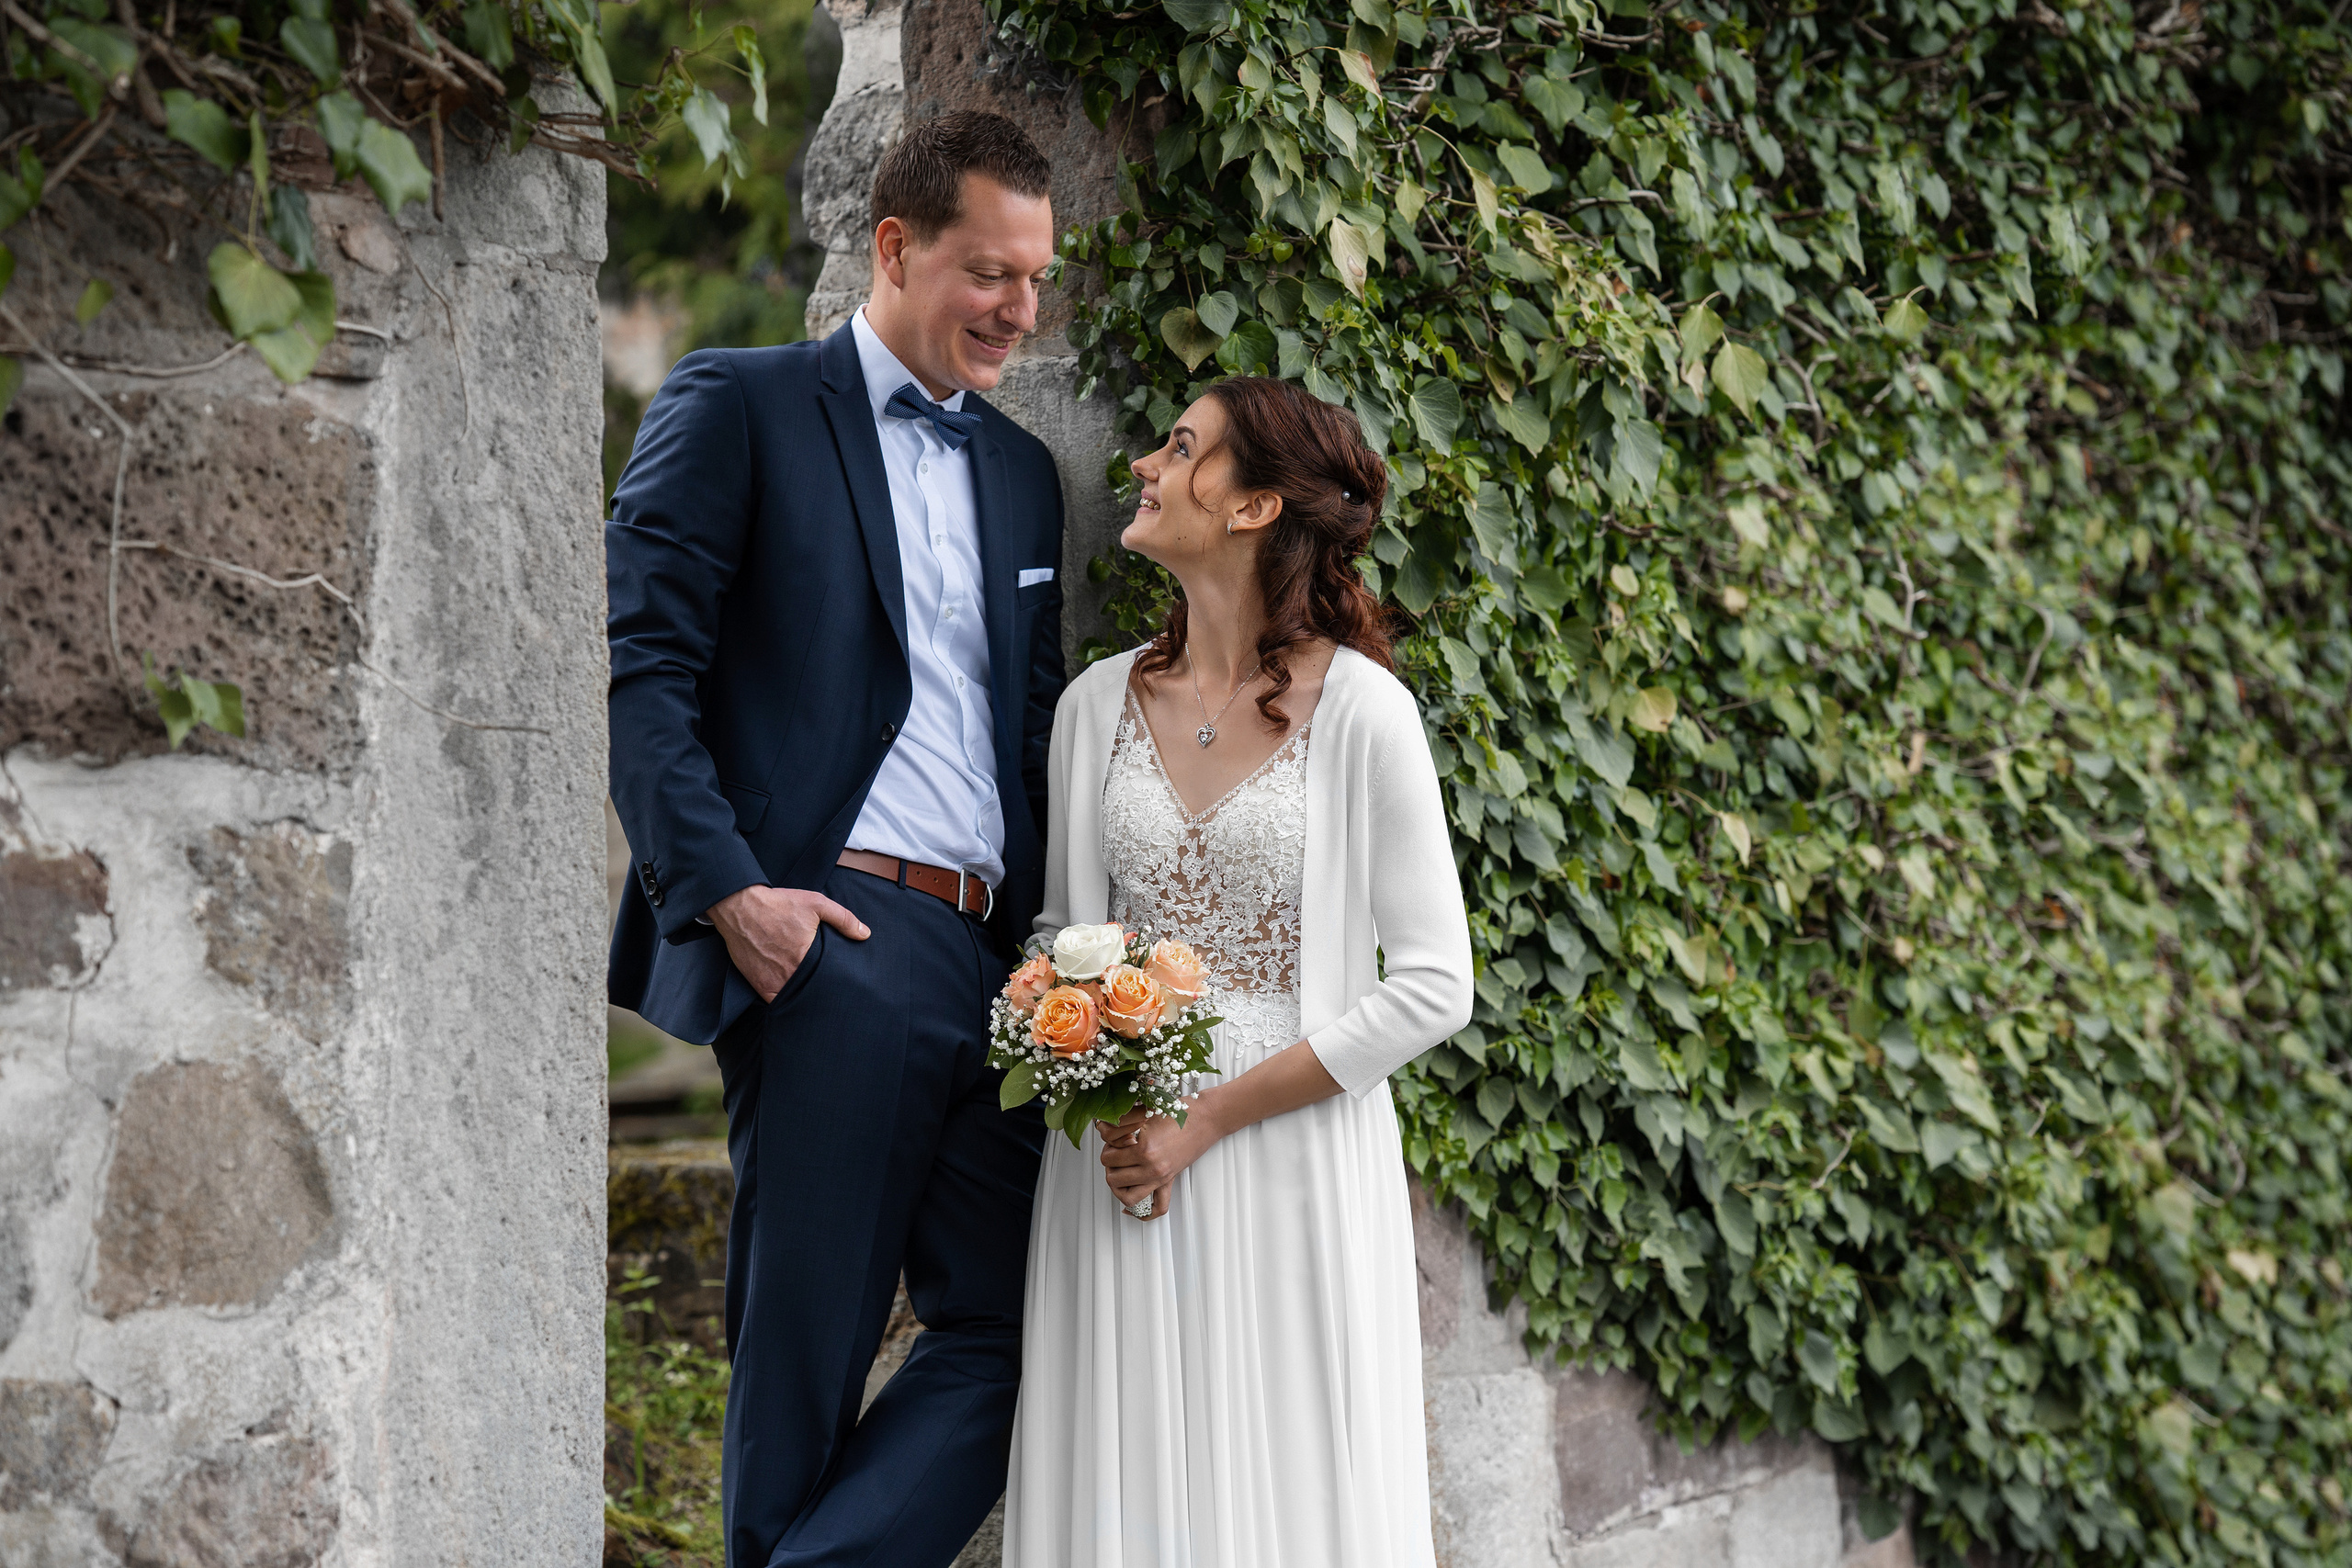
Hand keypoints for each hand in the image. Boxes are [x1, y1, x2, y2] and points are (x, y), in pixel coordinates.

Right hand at [706, 884, 868, 1002]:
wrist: (740, 907)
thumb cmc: (779, 904)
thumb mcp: (816, 903)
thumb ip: (843, 919)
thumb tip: (865, 934)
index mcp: (805, 957)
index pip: (827, 980)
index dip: (836, 984)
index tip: (842, 985)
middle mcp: (788, 973)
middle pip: (811, 992)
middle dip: (821, 994)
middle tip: (831, 994)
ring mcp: (771, 981)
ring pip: (793, 999)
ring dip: (803, 999)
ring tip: (815, 998)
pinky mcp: (758, 983)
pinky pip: (774, 1001)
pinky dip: (784, 1001)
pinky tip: (793, 996)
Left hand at [1097, 1097, 1223, 1222]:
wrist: (1206, 1118)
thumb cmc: (1180, 1112)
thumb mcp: (1145, 1113)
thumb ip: (1121, 1124)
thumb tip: (1103, 1129)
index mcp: (1145, 1150)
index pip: (1108, 1158)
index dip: (1106, 1148)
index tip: (1111, 1141)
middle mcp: (1153, 1168)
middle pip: (1113, 1178)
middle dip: (1109, 1166)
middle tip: (1114, 1154)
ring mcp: (1161, 1177)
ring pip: (1127, 1197)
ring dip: (1119, 1187)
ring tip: (1120, 1172)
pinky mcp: (1169, 1180)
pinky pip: (1157, 1208)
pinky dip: (1141, 1214)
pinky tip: (1130, 1210)